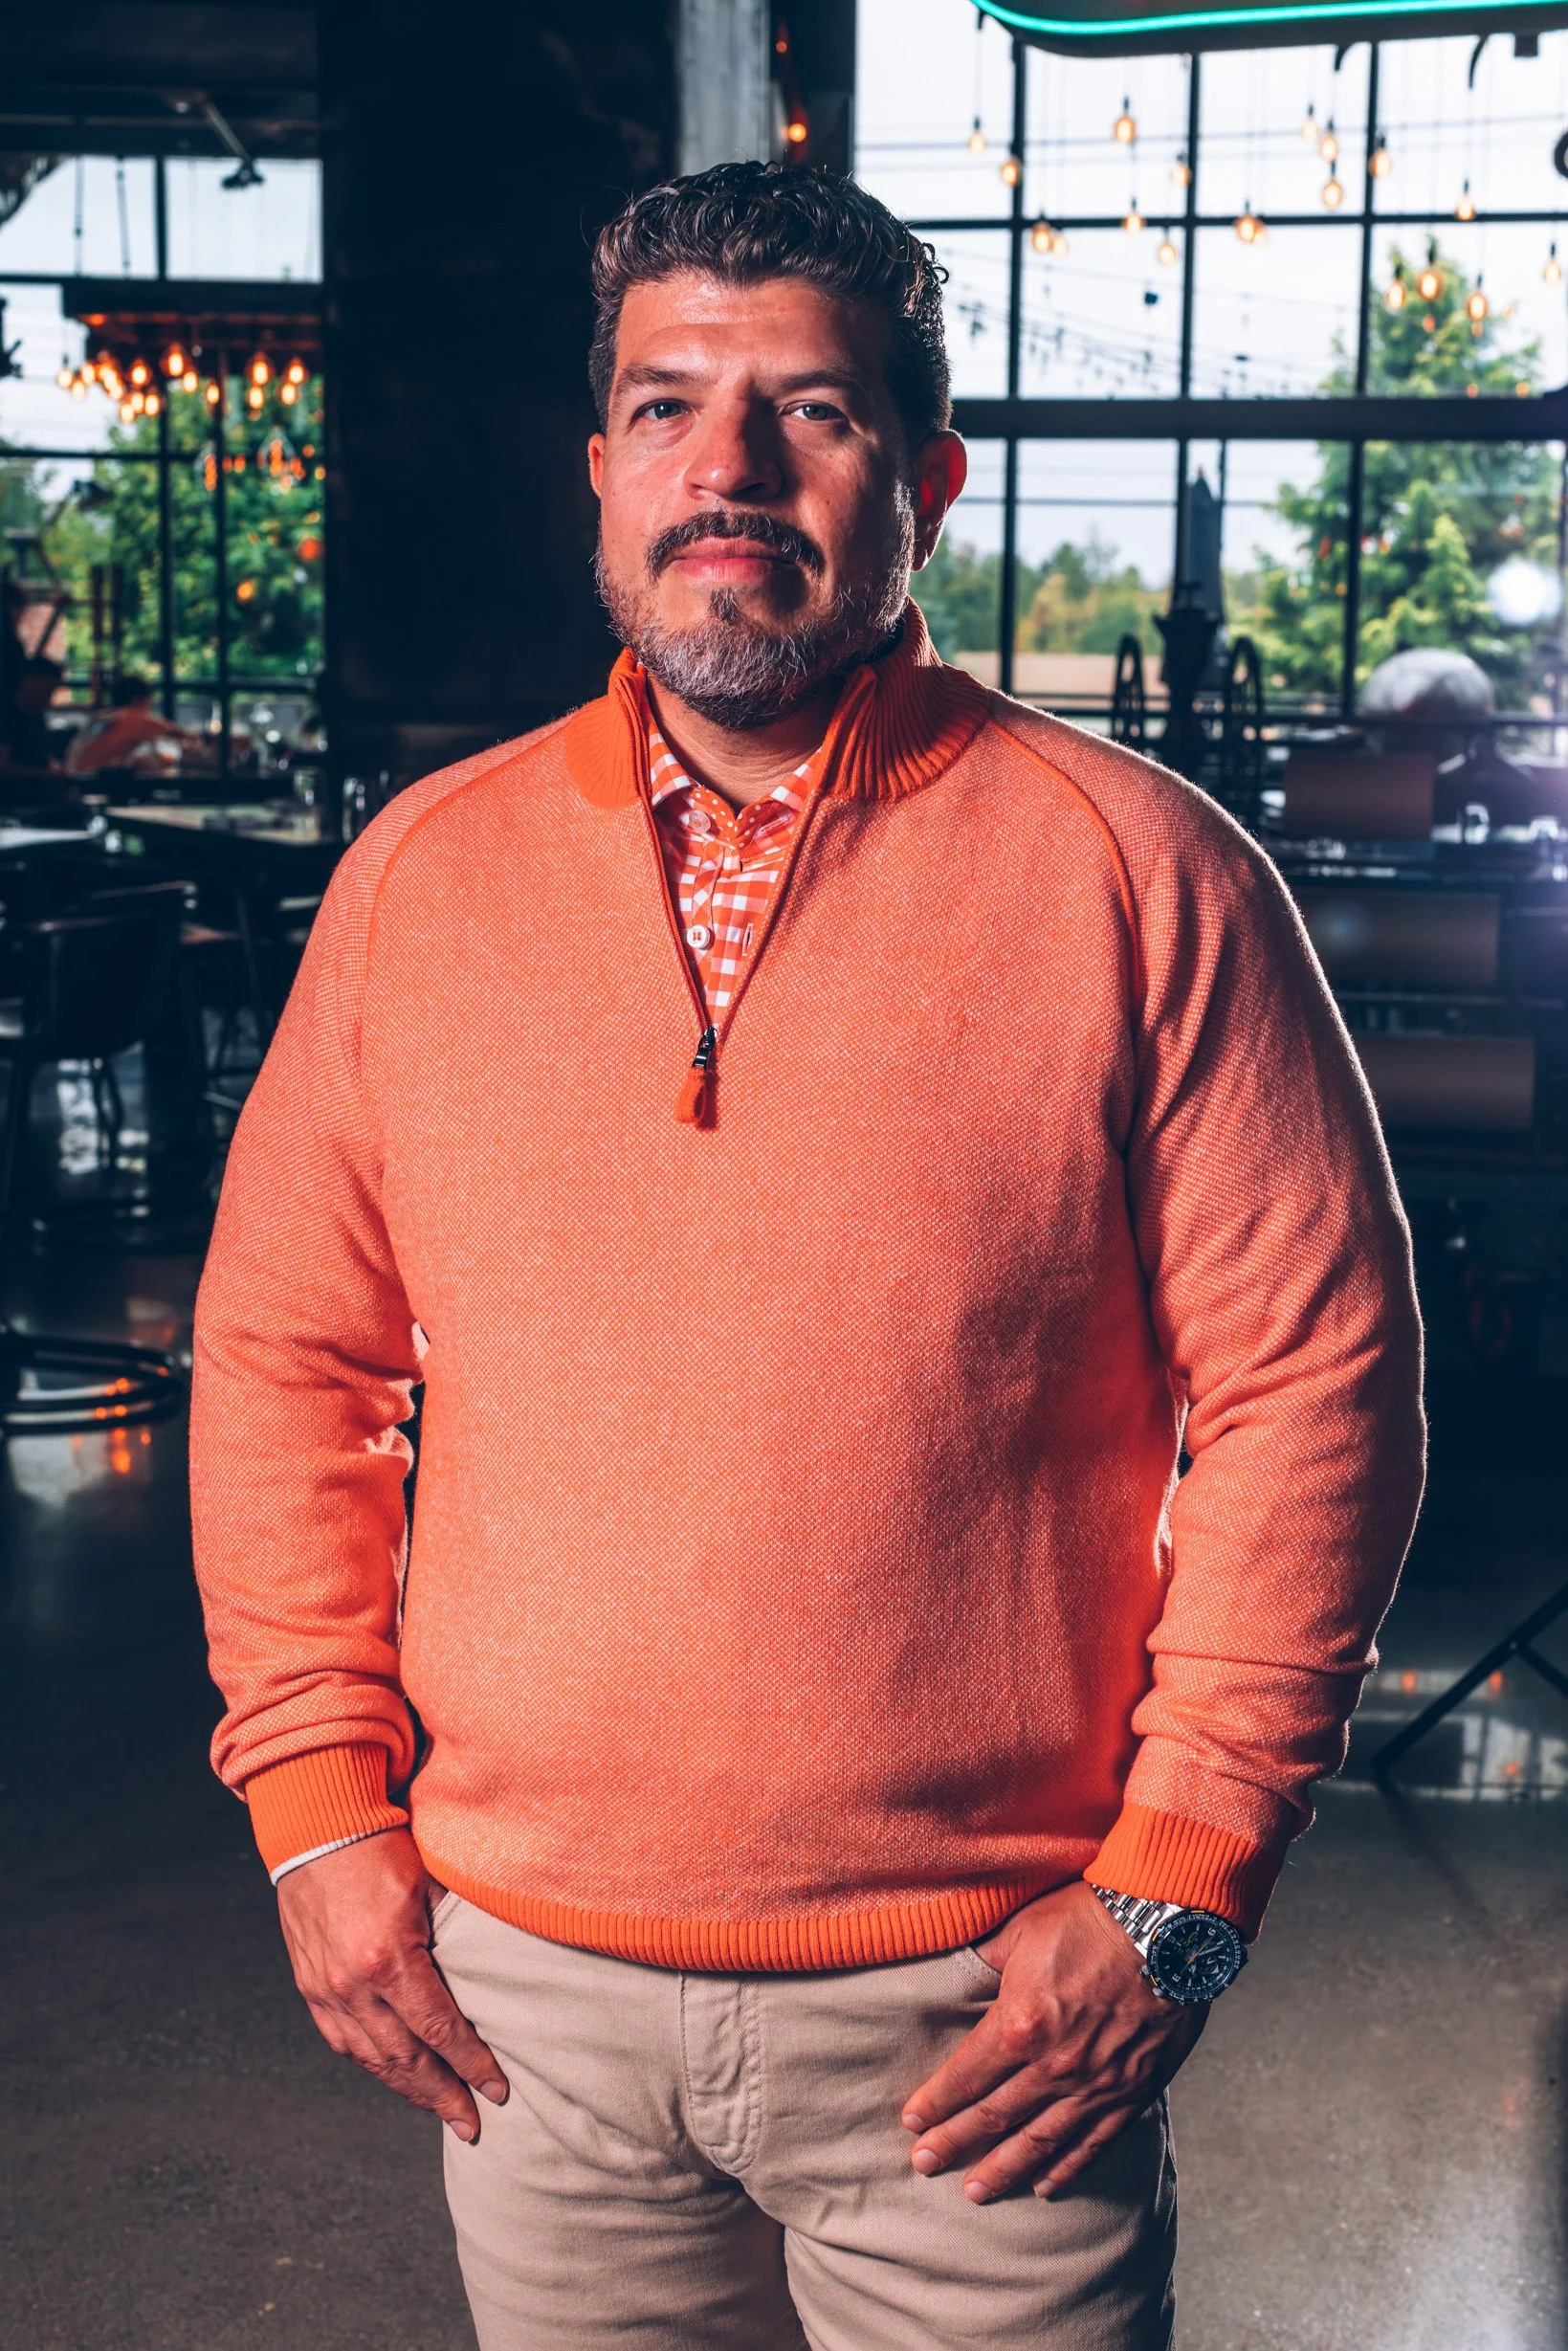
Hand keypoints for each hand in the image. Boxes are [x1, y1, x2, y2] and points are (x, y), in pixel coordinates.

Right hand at [275, 1827, 508, 2140]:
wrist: (318, 1831)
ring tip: (440, 2111)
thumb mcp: (432, 1885)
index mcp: (389, 1958)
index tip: (497, 2090)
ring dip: (408, 2090)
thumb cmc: (383, 1849)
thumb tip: (500, 1968)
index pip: (439, 2028)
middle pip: (405, 2058)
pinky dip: (373, 2065)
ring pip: (372, 2059)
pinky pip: (344, 2042)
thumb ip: (460, 1933)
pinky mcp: (311, 1987)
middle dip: (443, 2096)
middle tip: (472, 2125)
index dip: (471, 2064)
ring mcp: (326, 1990)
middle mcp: (353, 1984)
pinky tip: (395, 2077)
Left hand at [900, 1882, 1206, 2201]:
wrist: (1167, 1927)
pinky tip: (1045, 2186)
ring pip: (1039, 2141)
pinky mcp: (1131, 2092)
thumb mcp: (1020, 1928)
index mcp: (1020, 2025)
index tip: (914, 2123)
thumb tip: (959, 1968)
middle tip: (925, 2165)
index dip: (935, 2103)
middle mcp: (1054, 2066)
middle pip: (993, 2117)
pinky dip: (1067, 2168)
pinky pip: (1093, 2142)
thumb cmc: (1090, 1918)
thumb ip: (985, 1958)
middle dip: (954, 2143)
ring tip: (976, 2192)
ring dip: (1004, 2169)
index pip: (965, 2077)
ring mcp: (1095, 2085)